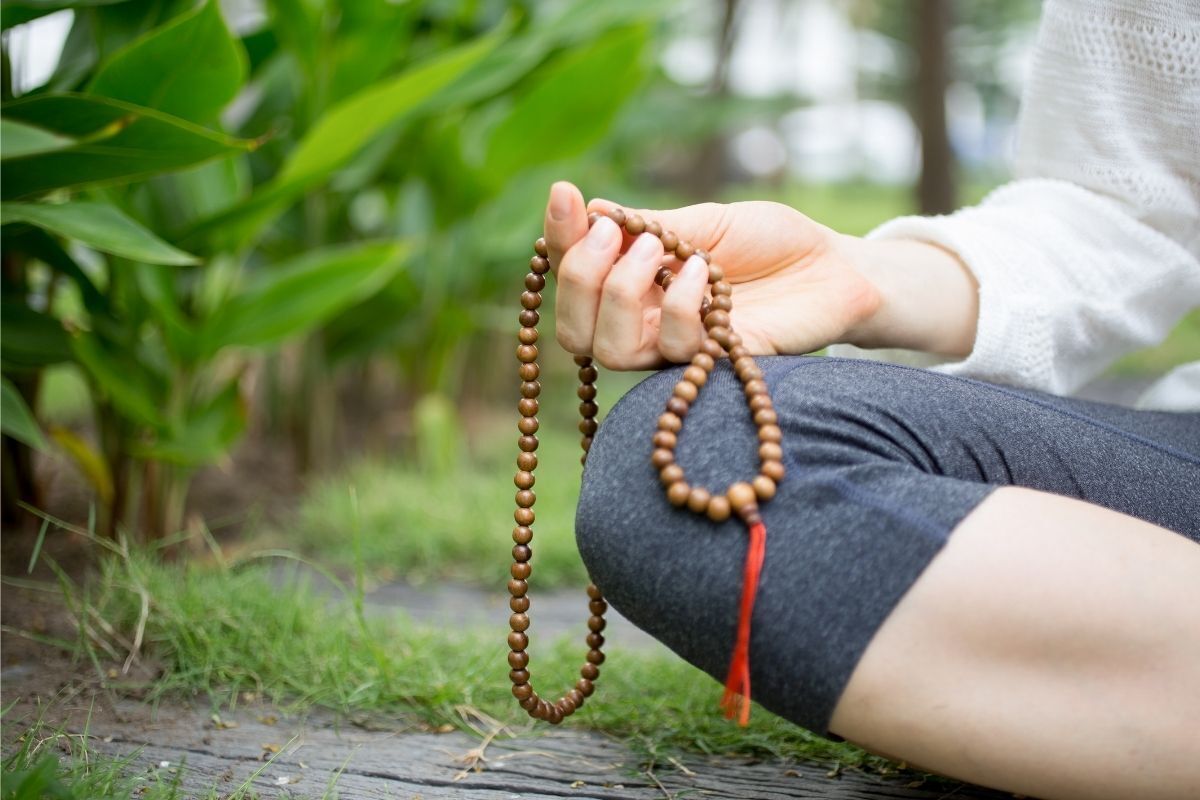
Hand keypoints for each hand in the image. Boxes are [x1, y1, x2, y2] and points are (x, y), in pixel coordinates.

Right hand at [542, 181, 978, 368]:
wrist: (833, 266)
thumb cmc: (770, 241)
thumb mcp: (705, 221)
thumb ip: (649, 226)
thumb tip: (589, 209)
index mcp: (632, 281)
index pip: (572, 273)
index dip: (558, 240)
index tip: (566, 195)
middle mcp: (644, 322)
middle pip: (574, 330)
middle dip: (580, 277)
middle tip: (615, 235)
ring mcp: (674, 349)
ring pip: (610, 350)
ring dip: (622, 294)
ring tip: (662, 251)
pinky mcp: (711, 366)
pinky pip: (673, 350)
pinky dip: (681, 305)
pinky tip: (706, 274)